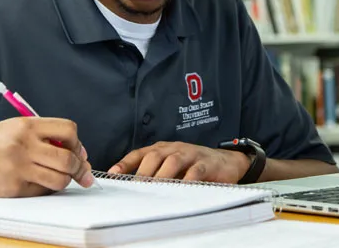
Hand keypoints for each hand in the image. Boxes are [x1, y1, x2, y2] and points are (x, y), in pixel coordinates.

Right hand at [0, 117, 93, 196]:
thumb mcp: (19, 126)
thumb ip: (46, 133)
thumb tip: (78, 151)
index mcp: (28, 126)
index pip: (68, 130)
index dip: (77, 142)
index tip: (78, 150)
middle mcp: (25, 145)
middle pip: (67, 158)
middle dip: (79, 167)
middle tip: (82, 171)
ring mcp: (20, 168)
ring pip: (59, 178)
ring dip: (67, 180)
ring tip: (65, 178)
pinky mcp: (15, 187)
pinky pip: (43, 190)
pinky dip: (50, 187)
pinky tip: (45, 182)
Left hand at [108, 141, 250, 183]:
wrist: (226, 161)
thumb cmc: (195, 165)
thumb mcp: (173, 166)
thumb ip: (155, 173)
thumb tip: (131, 187)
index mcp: (164, 149)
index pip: (141, 152)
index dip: (126, 162)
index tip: (112, 174)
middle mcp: (175, 148)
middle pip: (155, 156)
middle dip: (143, 172)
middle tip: (134, 188)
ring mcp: (191, 154)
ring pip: (173, 161)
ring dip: (162, 176)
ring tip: (154, 190)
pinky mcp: (207, 164)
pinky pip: (196, 171)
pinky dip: (187, 180)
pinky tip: (181, 189)